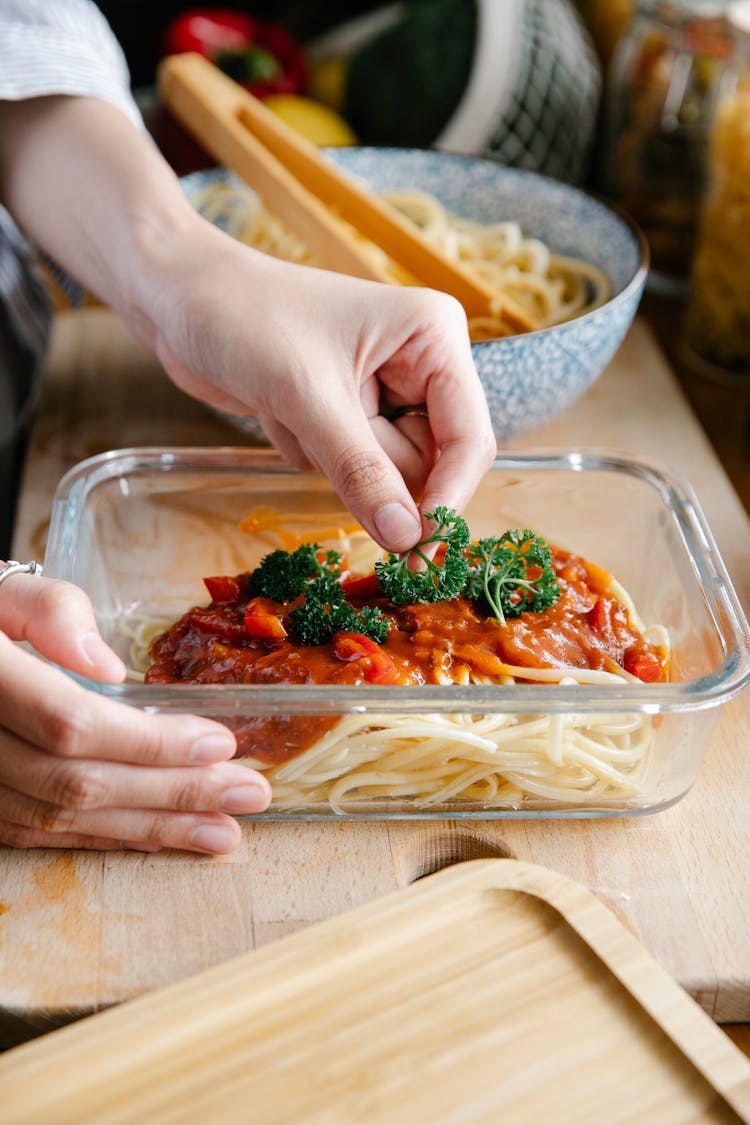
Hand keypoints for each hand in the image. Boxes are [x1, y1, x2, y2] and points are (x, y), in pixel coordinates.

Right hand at [0, 570, 270, 852]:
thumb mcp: (4, 589)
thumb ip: (53, 613)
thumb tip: (109, 666)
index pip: (71, 724)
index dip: (148, 740)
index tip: (220, 742)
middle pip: (77, 783)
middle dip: (173, 794)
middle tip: (250, 795)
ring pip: (60, 821)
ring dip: (150, 831)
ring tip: (223, 833)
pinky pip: (38, 834)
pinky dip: (105, 837)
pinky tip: (160, 836)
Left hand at [140, 226, 496, 551]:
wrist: (177, 298)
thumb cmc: (244, 319)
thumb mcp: (306, 396)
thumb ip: (361, 470)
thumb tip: (408, 540)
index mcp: (434, 337)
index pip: (469, 439)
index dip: (447, 497)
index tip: (418, 552)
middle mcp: (420, 364)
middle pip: (428, 463)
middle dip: (368, 465)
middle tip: (316, 431)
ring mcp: (383, 391)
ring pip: (384, 472)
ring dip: (330, 458)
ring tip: (289, 408)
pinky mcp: (347, 413)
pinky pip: (348, 468)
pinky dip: (309, 452)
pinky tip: (278, 410)